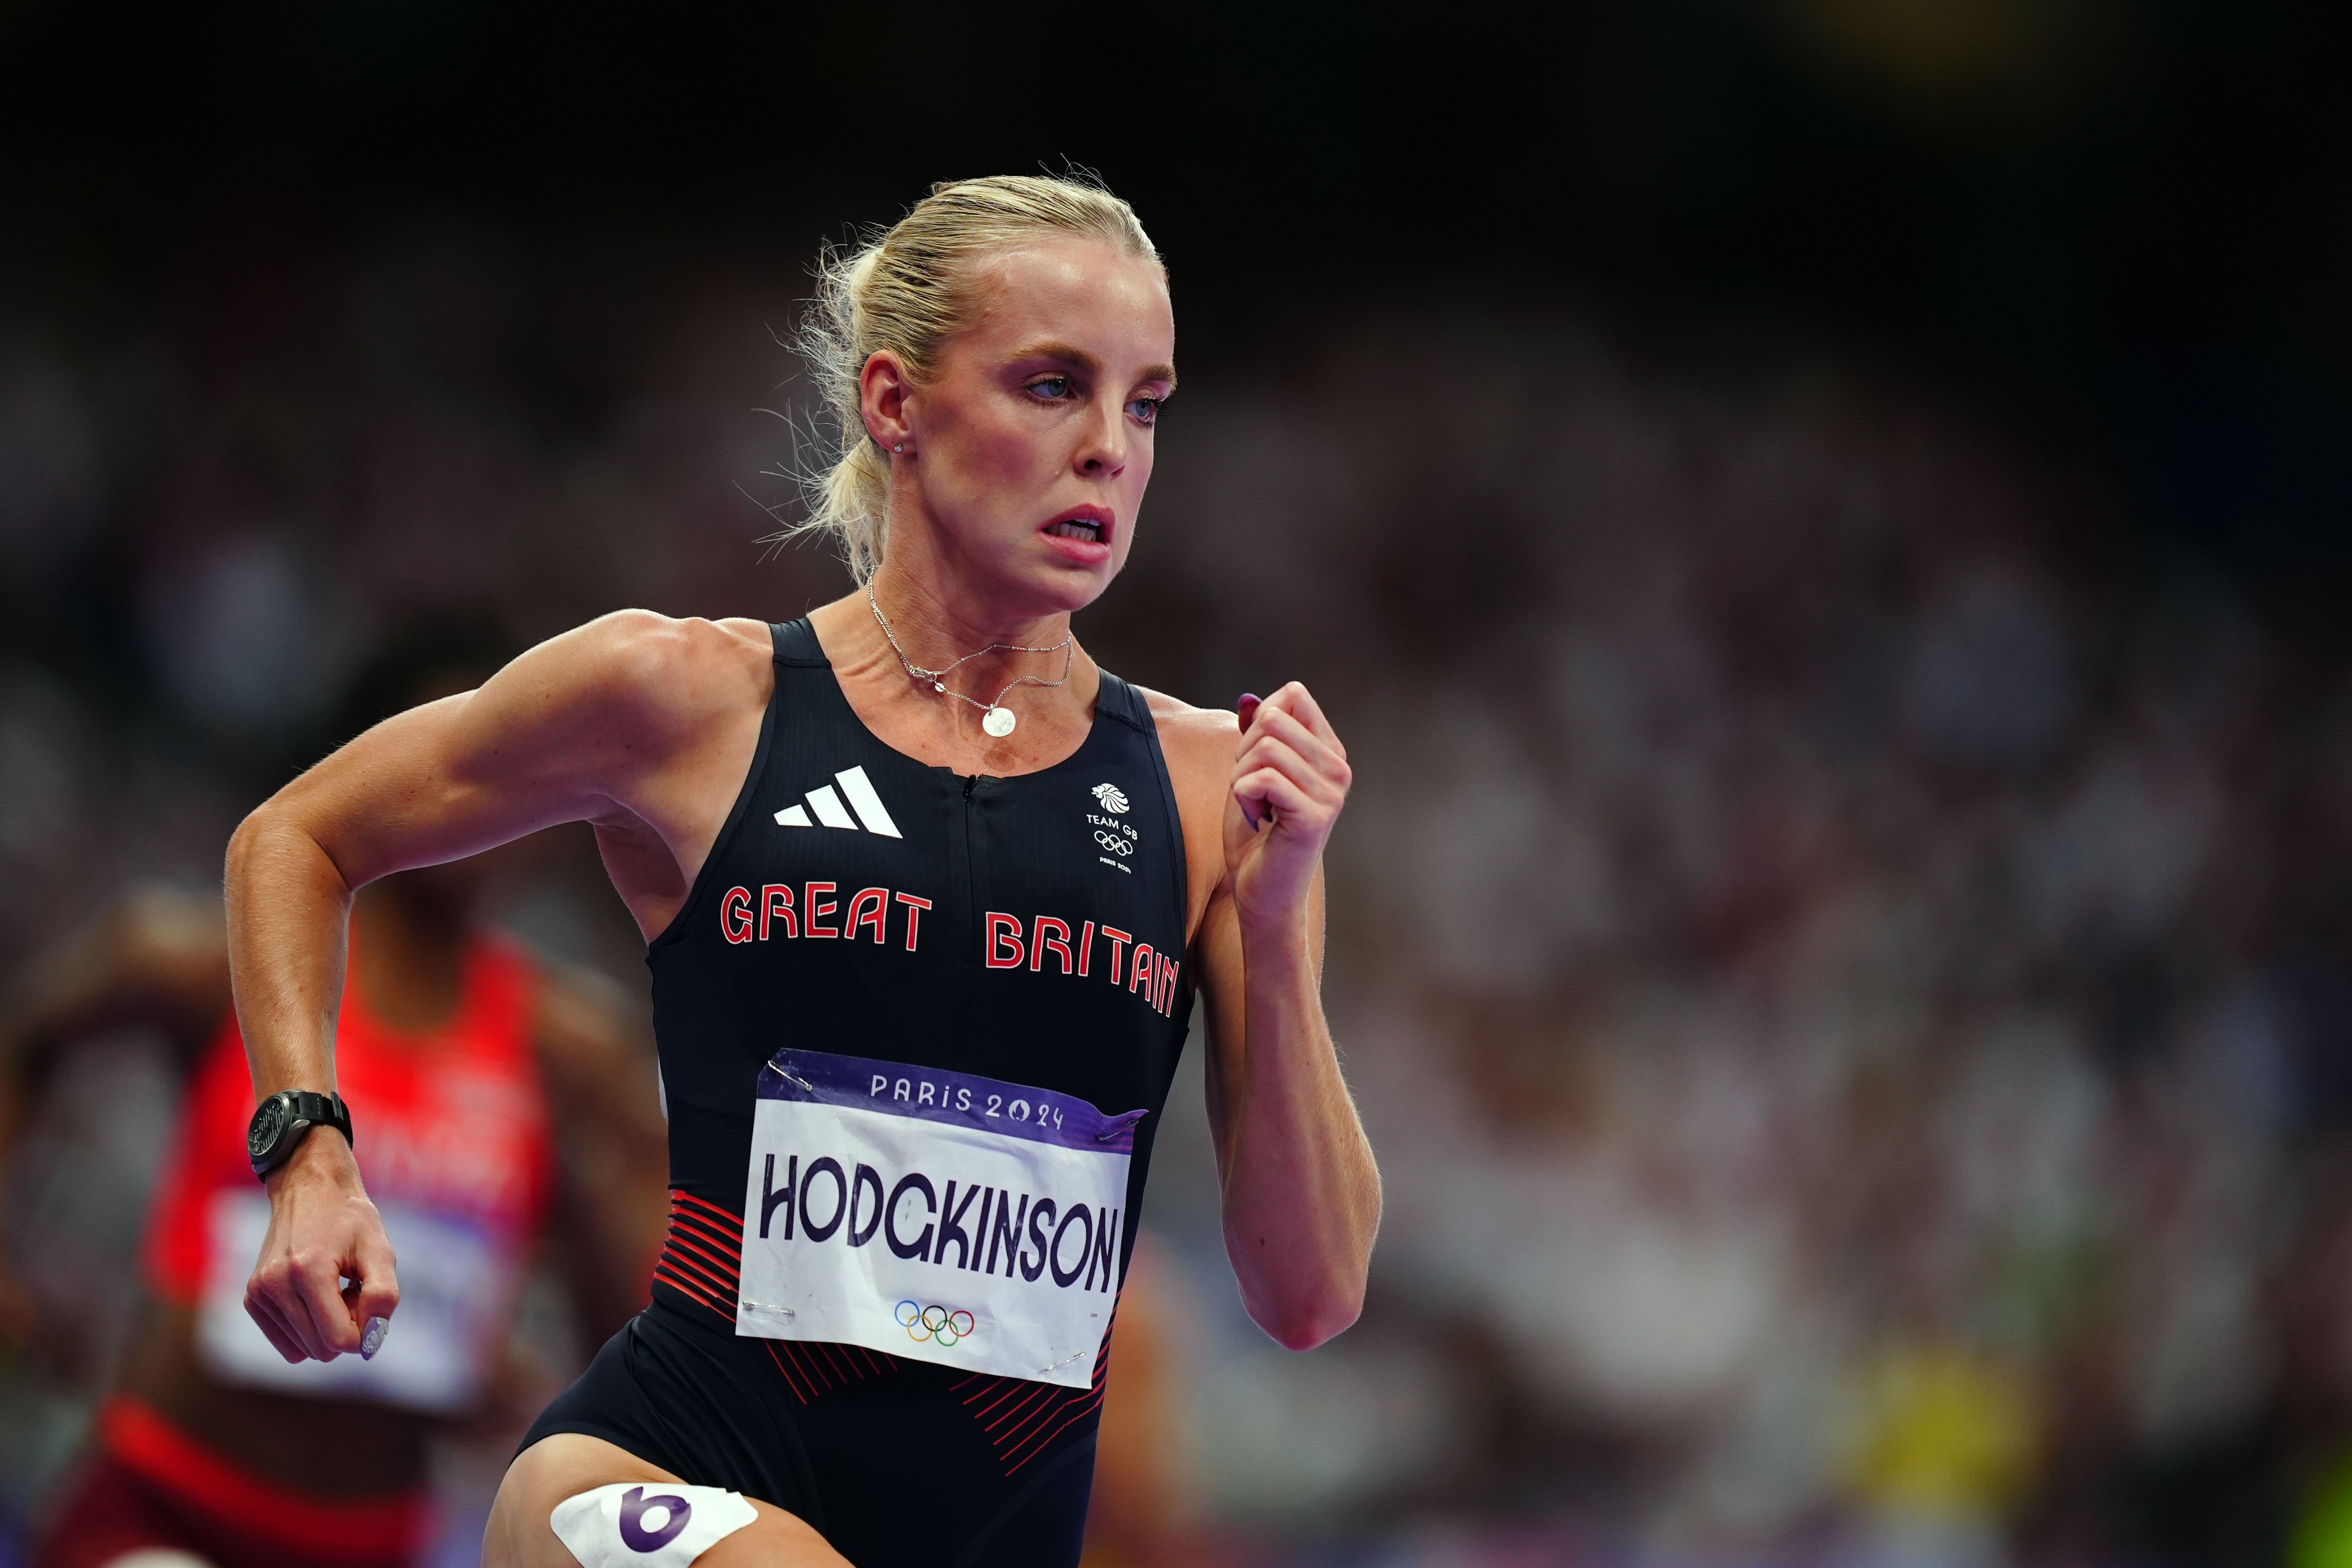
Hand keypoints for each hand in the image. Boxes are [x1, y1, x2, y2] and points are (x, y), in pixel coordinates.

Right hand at [244, 1127, 398, 1361]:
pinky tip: (314, 1296)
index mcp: (308, 1271)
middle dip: (346, 1327)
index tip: (369, 1299)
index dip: (366, 1330)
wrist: (310, 1190)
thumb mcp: (380, 1250)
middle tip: (352, 1288)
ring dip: (327, 1327)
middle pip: (323, 1349)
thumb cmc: (351, 1220)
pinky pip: (288, 1344)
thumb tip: (370, 1342)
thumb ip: (383, 1296)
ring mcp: (258, 1294)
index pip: (339, 1340)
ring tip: (333, 1287)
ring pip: (305, 1350)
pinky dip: (307, 1330)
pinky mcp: (252, 1300)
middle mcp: (274, 1285)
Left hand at [1225, 682, 1350, 938]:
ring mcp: (1331, 793)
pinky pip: (1263, 779)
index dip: (1258, 724)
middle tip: (1253, 791)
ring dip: (1241, 778)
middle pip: (1273, 720)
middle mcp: (1338, 768)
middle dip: (1245, 753)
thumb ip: (1257, 735)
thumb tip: (1249, 701)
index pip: (1293, 696)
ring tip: (1256, 807)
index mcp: (1329, 752)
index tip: (1259, 764)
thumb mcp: (1253, 772)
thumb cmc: (1257, 832)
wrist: (1263, 890)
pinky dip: (1244, 796)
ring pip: (1263, 749)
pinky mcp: (1314, 817)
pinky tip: (1258, 819)